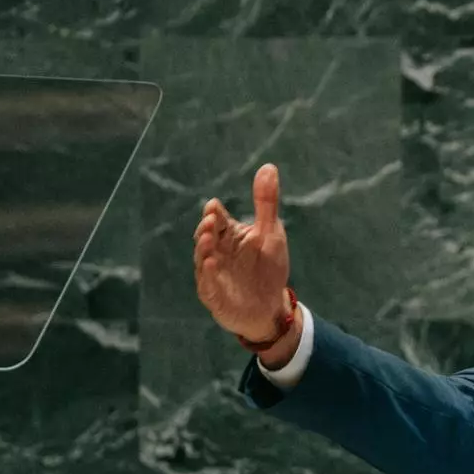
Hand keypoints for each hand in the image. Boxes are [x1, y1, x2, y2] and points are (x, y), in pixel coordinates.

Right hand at [193, 163, 295, 360]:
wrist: (269, 306)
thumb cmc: (268, 267)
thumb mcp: (271, 233)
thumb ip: (266, 203)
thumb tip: (269, 167)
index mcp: (228, 235)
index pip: (218, 220)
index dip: (215, 213)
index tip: (215, 206)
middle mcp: (216, 251)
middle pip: (206, 236)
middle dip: (206, 228)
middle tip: (211, 220)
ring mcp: (212, 272)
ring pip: (202, 258)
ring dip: (203, 248)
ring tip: (207, 239)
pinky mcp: (213, 293)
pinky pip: (208, 282)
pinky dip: (208, 274)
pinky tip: (212, 265)